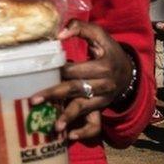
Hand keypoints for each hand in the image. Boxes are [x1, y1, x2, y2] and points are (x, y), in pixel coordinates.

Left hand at [30, 20, 133, 136]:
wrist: (128, 71)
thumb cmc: (108, 49)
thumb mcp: (99, 34)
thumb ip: (80, 28)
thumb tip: (59, 34)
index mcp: (103, 66)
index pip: (76, 69)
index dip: (59, 70)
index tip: (41, 71)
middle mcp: (104, 84)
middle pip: (75, 89)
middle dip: (54, 94)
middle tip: (34, 99)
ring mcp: (103, 98)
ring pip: (83, 107)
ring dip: (67, 116)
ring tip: (54, 126)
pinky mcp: (101, 107)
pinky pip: (94, 122)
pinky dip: (82, 130)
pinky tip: (69, 135)